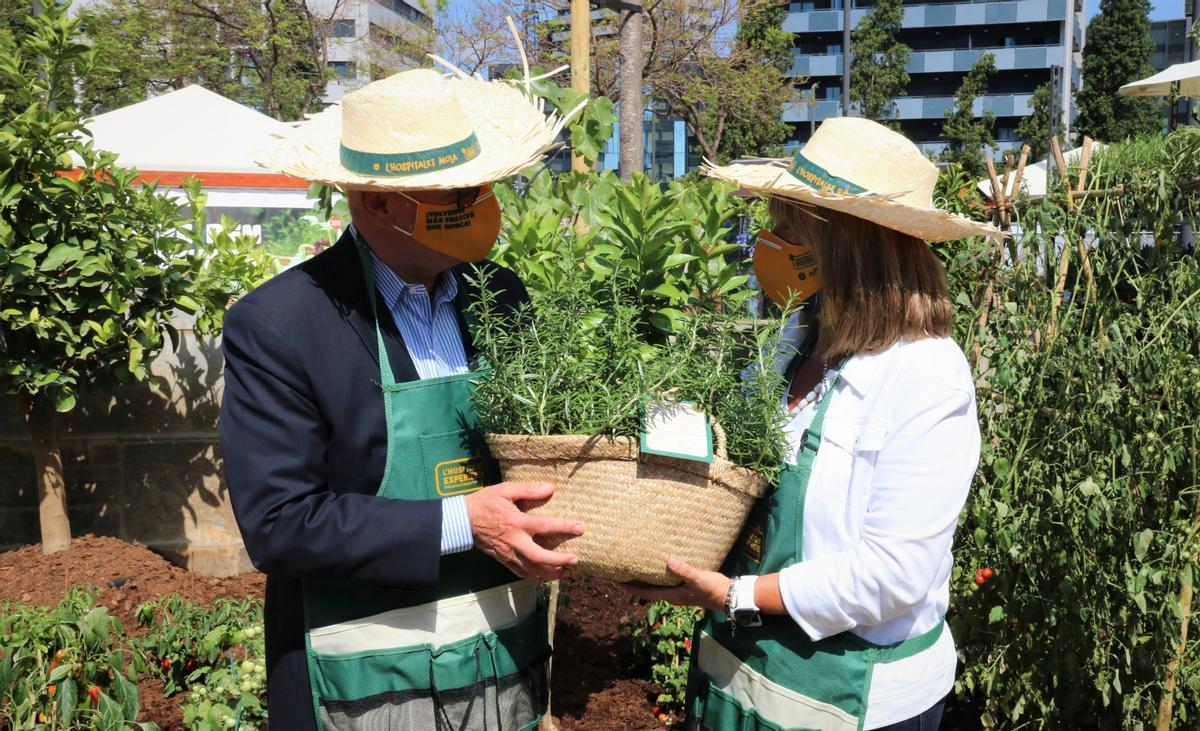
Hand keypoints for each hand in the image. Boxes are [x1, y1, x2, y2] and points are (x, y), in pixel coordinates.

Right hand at [465, 481, 582, 579]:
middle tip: (575, 559)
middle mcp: (514, 541)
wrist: (462, 520)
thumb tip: (550, 488)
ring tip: (565, 571)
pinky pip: (520, 572)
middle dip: (559, 560)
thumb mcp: (505, 490)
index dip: (564, 527)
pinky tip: (545, 575)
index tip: (580, 528)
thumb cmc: (485, 502)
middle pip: (539, 557)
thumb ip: (528, 489)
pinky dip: (534, 576)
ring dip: (550, 572)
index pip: (544, 526)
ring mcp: (508, 553)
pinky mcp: (503, 560)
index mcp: (516, 522)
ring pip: (531, 569)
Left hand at [622, 556, 731, 612]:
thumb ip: (684, 571)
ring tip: (635, 568)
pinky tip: (659, 566)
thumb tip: (668, 560)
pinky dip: (658, 575)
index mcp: (671, 596)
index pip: (645, 593)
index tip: (616, 581)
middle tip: (620, 572)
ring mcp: (679, 592)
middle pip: (648, 590)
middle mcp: (672, 595)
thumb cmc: (713, 589)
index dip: (630, 588)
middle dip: (634, 583)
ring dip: (645, 579)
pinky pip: (666, 581)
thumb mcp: (698, 579)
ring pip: (656, 586)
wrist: (729, 596)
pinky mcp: (686, 587)